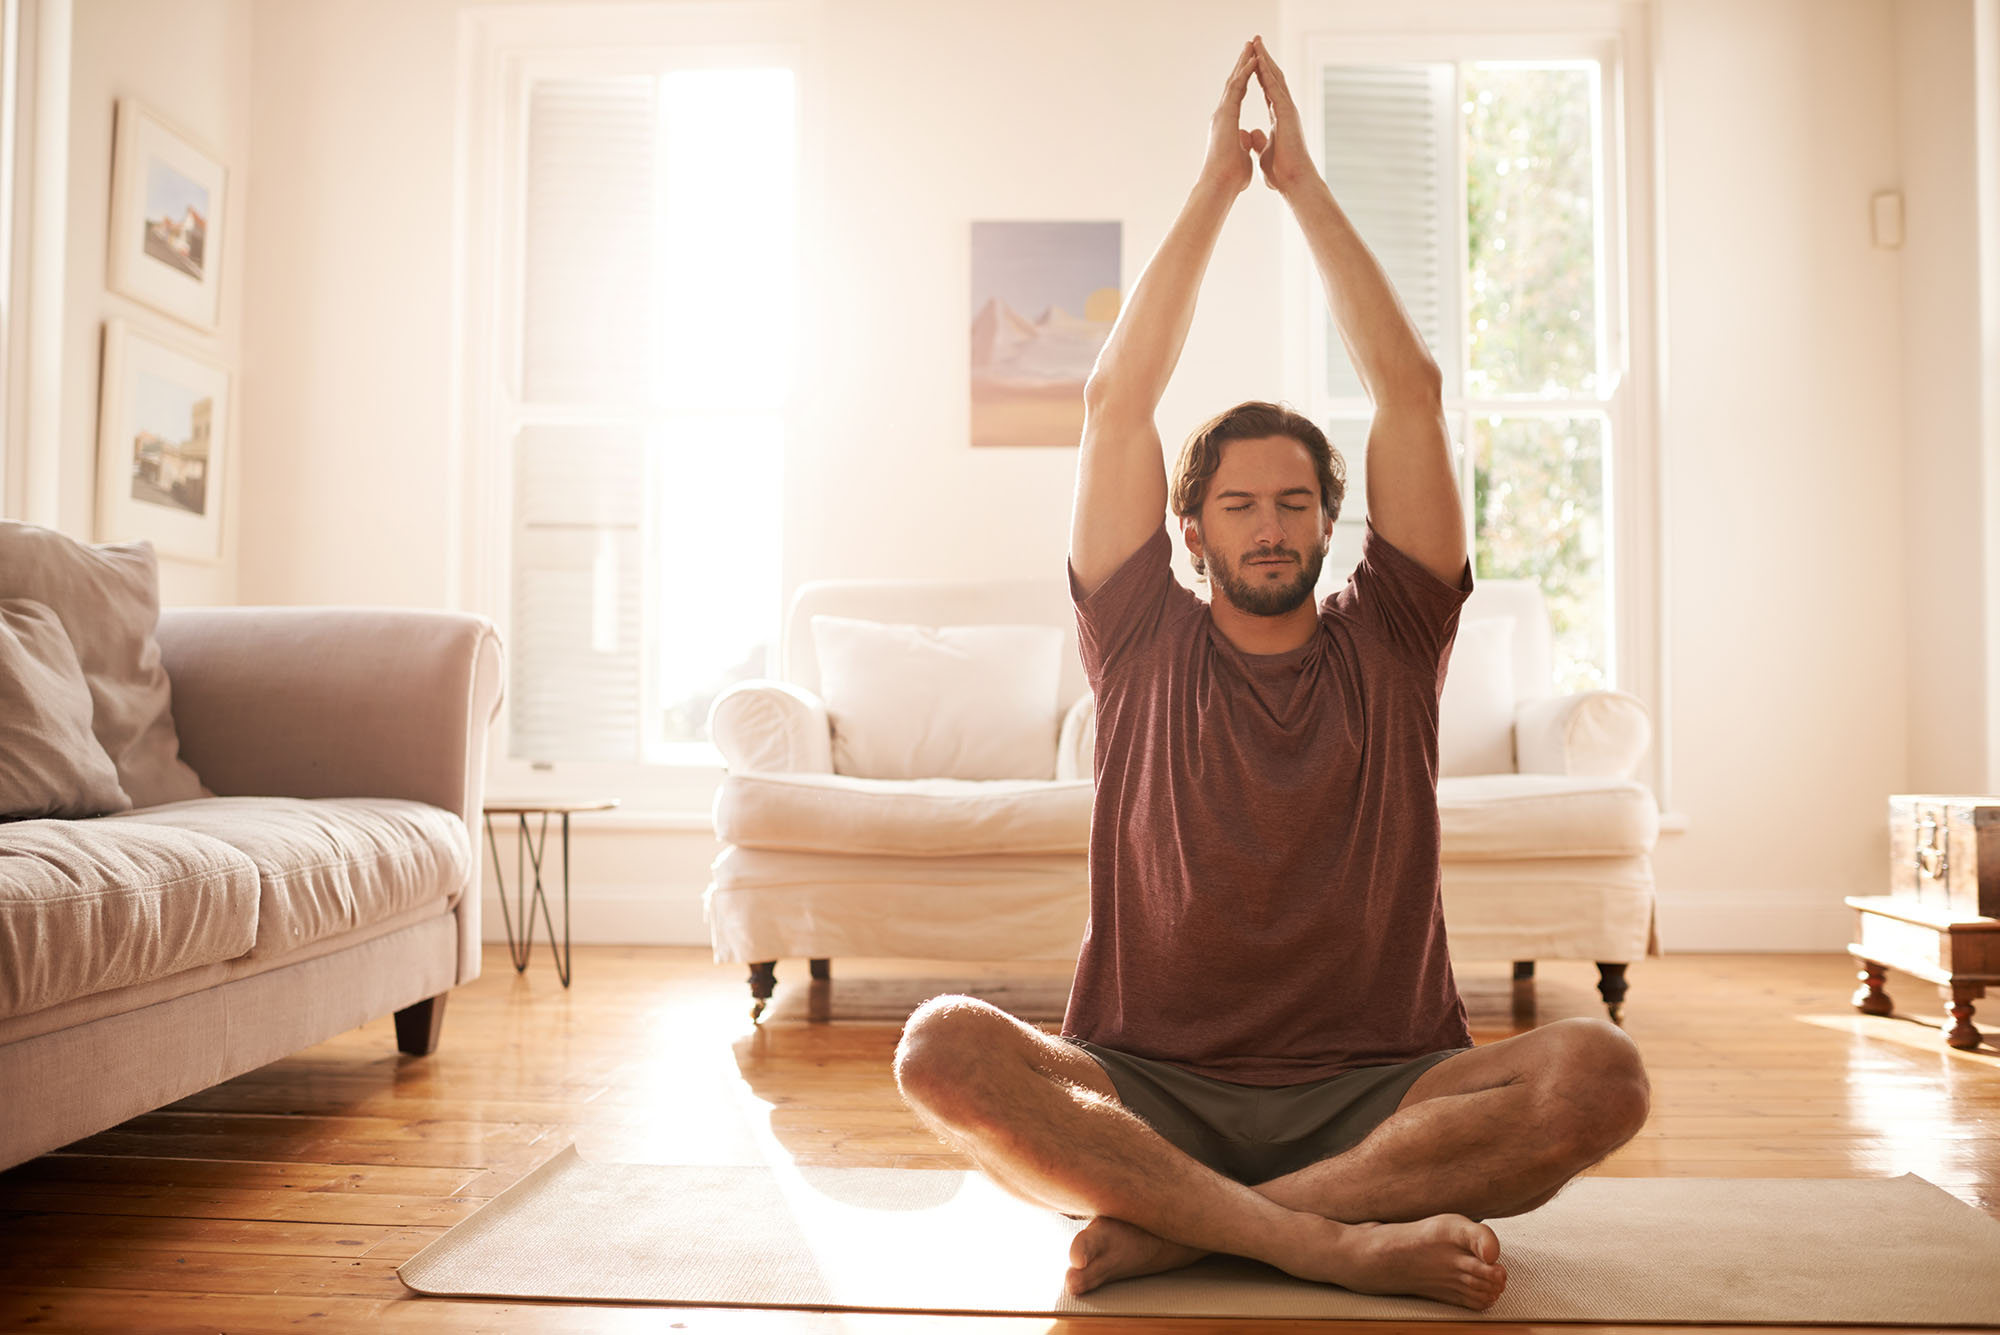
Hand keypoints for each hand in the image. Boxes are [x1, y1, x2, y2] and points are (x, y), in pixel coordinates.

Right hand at [1200, 41, 1266, 194]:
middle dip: (1242, 64)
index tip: (1252, 65)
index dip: (1245, 78)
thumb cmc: (1231, 177)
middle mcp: (1222, 115)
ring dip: (1243, 62)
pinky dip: (1245, 73)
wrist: (1220, 185)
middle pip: (1234, 83)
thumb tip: (1247, 138)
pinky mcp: (1225, 115)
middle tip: (1249, 45)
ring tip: (1252, 45)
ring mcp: (1222, 113)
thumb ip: (1244, 143)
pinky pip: (1237, 88)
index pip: (1237, 95)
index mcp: (1227, 124)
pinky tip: (1253, 60)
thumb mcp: (1242, 155)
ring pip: (1234, 81)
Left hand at [1250, 36, 1314, 194]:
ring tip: (1256, 42)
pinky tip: (1260, 61)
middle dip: (1263, 59)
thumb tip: (1253, 134)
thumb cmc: (1281, 173)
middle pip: (1273, 78)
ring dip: (1265, 59)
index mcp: (1278, 118)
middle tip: (1255, 40)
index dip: (1259, 74)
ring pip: (1275, 78)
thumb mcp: (1264, 154)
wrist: (1293, 181)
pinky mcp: (1287, 114)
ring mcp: (1287, 110)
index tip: (1251, 60)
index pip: (1267, 90)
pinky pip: (1275, 89)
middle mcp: (1284, 110)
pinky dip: (1267, 74)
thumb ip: (1260, 142)